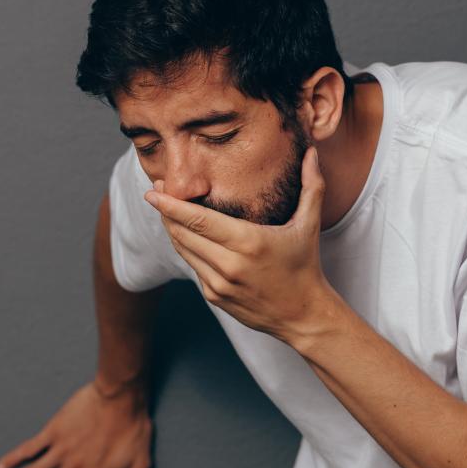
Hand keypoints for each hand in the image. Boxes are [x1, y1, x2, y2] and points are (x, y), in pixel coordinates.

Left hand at [144, 145, 337, 344]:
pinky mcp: (214, 296)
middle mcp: (230, 265)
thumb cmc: (305, 265)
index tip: (153, 190)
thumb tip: (312, 152)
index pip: (199, 220)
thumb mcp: (309, 225)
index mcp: (249, 243)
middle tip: (157, 191)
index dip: (171, 205)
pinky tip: (187, 235)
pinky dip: (187, 248)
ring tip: (167, 209)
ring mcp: (218, 284)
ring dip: (172, 229)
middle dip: (166, 211)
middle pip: (183, 233)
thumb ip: (311, 185)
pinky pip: (193, 266)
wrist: (302, 315)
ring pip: (183, 250)